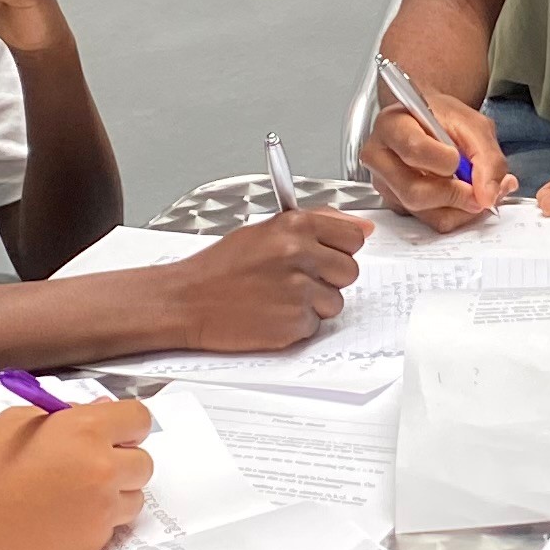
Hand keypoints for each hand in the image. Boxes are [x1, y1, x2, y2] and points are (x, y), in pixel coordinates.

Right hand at [0, 398, 155, 549]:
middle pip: (143, 462)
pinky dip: (93, 522)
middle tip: (86, 465)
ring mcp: (100, 512)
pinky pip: (111, 528)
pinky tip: (57, 518)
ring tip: (68, 494)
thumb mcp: (16, 422)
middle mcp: (102, 470)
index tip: (114, 433)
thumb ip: (68, 415)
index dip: (126, 425)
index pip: (139, 419)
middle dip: (121, 460)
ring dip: (113, 494)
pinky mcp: (91, 544)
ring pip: (133, 498)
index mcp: (85, 430)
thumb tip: (101, 411)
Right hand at [163, 210, 371, 350]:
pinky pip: (315, 326)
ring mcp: (298, 290)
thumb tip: (364, 228)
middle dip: (328, 279)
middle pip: (349, 271)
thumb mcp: (265, 231)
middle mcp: (299, 254)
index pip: (353, 237)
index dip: (338, 250)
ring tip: (277, 297)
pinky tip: (270, 313)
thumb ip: (317, 224)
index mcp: (294, 226)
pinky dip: (296, 324)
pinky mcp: (293, 322)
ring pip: (335, 302)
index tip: (323, 255)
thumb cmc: (220, 267)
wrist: (185, 301)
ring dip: (313, 304)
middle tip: (293, 279)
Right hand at [357, 88, 509, 222]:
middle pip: (413, 191)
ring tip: (475, 189)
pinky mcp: (397, 204)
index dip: (445, 161)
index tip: (459, 158)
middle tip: (477, 188)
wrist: (432, 121)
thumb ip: (488, 159)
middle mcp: (380, 157)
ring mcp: (386, 184)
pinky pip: (429, 220)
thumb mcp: (474, 125)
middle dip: (454, 194)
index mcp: (393, 125)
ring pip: (423, 212)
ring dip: (459, 208)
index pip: (414, 150)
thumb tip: (488, 196)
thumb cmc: (444, 118)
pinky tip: (462, 195)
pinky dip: (455, 214)